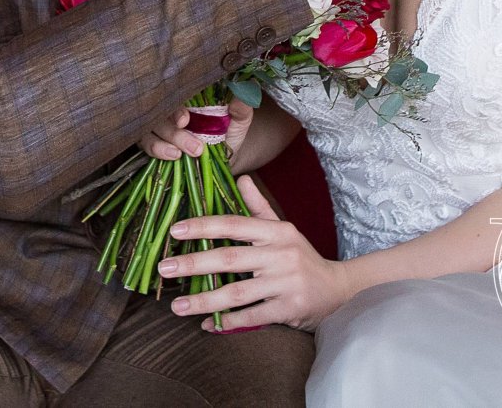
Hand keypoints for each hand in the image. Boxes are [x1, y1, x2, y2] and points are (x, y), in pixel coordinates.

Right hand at [139, 100, 254, 160]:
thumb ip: (241, 107)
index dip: (176, 107)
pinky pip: (146, 144)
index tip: (185, 120)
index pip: (174, 94)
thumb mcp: (239, 120)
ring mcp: (160, 125)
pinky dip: (157, 150)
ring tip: (179, 155)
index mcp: (189, 97)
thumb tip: (246, 89)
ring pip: (149, 130)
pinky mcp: (154, 142)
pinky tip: (172, 157)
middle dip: (173, 132)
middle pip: (160, 115)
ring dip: (162, 143)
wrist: (223, 157)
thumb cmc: (228, 132)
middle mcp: (171, 108)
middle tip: (194, 147)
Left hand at [157, 175, 348, 331]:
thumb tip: (240, 177)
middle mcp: (281, 254)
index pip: (234, 224)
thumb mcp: (283, 228)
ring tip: (177, 306)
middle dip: (194, 263)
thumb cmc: (300, 256)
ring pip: (237, 292)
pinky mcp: (289, 308)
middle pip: (230, 258)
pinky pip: (252, 315)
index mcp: (276, 231)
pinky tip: (207, 324)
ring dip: (204, 299)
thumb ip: (258, 206)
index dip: (204, 226)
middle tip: (165, 269)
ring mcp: (286, 282)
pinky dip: (228, 322)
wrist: (336, 289)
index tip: (175, 231)